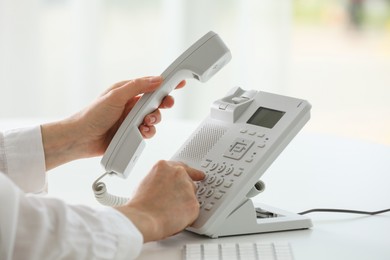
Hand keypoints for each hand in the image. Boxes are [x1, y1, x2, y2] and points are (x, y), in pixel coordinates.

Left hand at [41, 76, 184, 169]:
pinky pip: (147, 131)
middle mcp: (130, 105)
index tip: (178, 83)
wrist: (81, 138)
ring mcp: (131, 120)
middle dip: (162, 104)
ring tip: (146, 123)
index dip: (165, 84)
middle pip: (155, 102)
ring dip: (154, 120)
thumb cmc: (92, 115)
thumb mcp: (115, 95)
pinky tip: (142, 132)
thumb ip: (137, 87)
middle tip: (165, 105)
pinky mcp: (131, 133)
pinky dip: (148, 132)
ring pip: (153, 118)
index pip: (150, 85)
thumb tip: (156, 80)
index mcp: (127, 91)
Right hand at [115, 160, 204, 241]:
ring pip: (191, 197)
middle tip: (174, 203)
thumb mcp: (146, 183)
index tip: (198, 175)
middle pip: (189, 182)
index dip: (191, 173)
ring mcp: (188, 188)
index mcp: (165, 167)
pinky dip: (186, 217)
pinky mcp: (194, 203)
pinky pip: (192, 211)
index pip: (182, 167)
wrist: (143, 220)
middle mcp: (178, 174)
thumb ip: (160, 180)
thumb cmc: (140, 206)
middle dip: (183, 193)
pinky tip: (173, 219)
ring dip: (184, 205)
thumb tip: (164, 187)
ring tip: (168, 213)